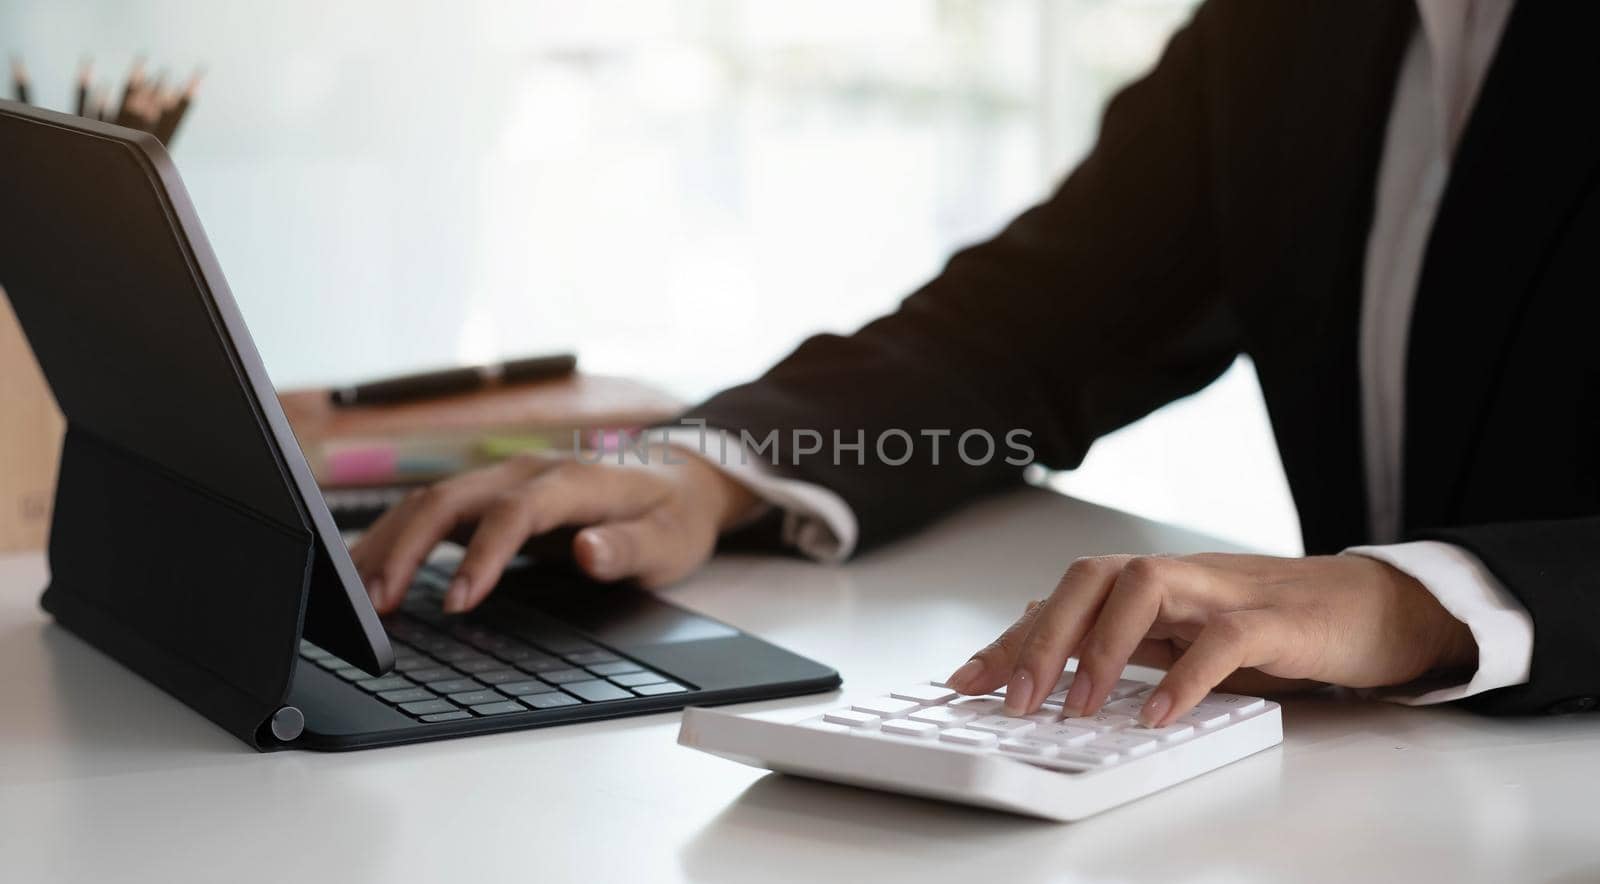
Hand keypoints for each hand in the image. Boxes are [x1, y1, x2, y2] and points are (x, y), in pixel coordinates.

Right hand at [348, 449, 758, 614]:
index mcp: (573, 481)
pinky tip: (370, 573)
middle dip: (407, 550)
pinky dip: (396, 539)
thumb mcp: (669, 543)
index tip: (457, 604)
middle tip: (374, 607)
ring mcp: (504, 478)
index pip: (514, 512)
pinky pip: (432, 511)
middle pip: (451, 500)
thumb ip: (628, 550)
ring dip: (389, 545)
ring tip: (355, 598)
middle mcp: (528, 471)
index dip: (482, 555)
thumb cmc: (672, 518)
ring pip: (430, 502)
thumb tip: (588, 553)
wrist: (678, 481)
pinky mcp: (490, 495)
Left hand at [945, 553, 1477, 726]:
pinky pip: (1222, 638)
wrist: (1374, 608)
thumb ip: (1123, 641)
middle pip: (1090, 578)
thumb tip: (1046, 650)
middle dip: (1042, 638)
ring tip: (1081, 709)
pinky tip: (1159, 716)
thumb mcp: (1185, 635)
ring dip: (1102, 649)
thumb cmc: (1275, 623)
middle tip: (1013, 702)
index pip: (1064, 599)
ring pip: (1143, 587)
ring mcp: (1225, 590)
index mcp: (1150, 585)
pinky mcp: (1276, 620)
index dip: (1010, 638)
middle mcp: (1177, 576)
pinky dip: (1185, 676)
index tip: (964, 683)